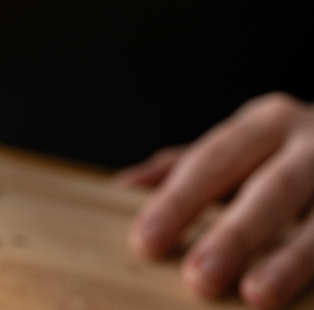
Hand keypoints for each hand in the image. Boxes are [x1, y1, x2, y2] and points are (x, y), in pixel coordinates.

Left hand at [119, 93, 313, 309]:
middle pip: (271, 189)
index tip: (145, 241)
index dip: (180, 201)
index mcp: (268, 122)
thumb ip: (186, 167)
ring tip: (256, 297)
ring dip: (291, 263)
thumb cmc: (288, 152)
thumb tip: (122, 190)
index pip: (214, 160)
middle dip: (235, 235)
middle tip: (198, 277)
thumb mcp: (241, 145)